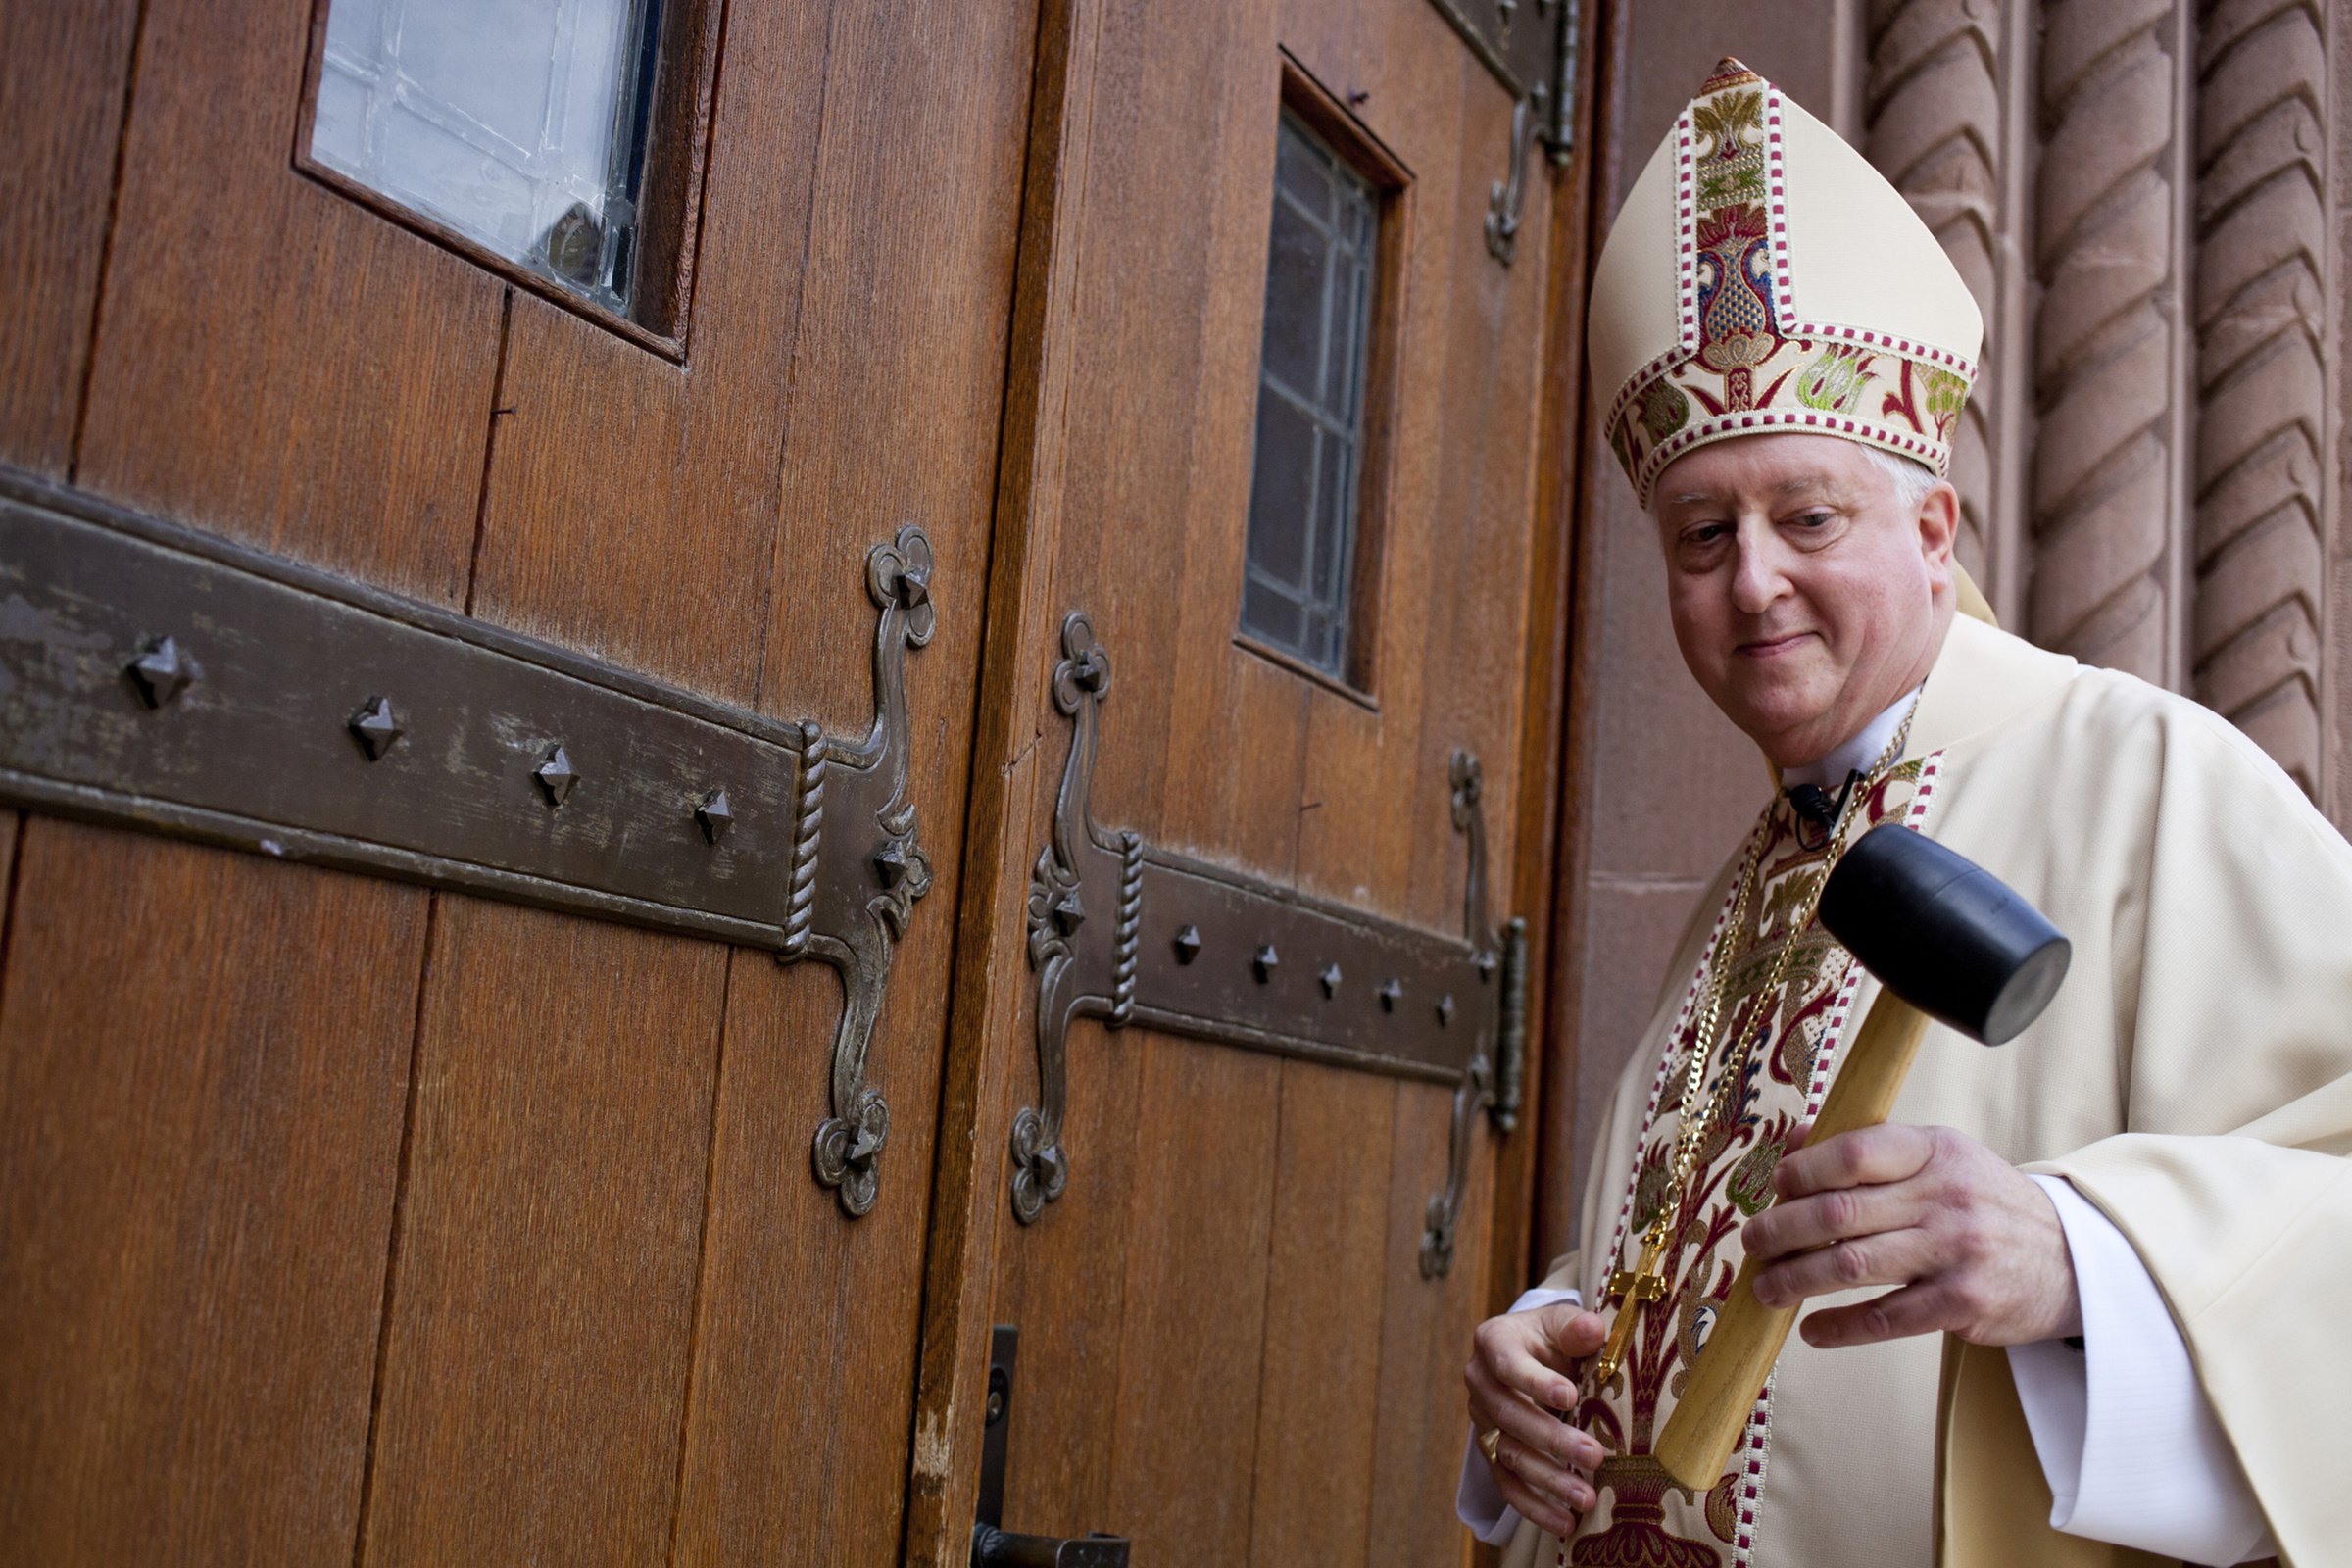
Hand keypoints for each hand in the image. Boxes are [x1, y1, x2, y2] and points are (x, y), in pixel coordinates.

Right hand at [1464, 1304, 1607, 1535]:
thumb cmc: (1551, 1337)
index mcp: (1493, 1342)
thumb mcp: (1561, 1324)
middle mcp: (1480, 1383)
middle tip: (1593, 1455)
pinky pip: (1507, 1484)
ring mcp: (1482, 1421)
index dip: (1535, 1382)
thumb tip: (1592, 1330)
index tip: (1570, 1396)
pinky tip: (1565, 1523)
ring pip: (1509, 1454)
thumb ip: (1576, 1327)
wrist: (1533, 1354)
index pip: (1508, 1364)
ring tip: (1585, 1499)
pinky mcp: (1492, 1452)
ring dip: (1547, 1480)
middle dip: (1552, 1439)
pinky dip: (1534, 1507)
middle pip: (1510, 1415)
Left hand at [1740, 1122, 2080, 1347]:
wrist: (2073, 1259)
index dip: (1802, 1171)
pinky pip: (1886, 1318)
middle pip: (1841, 1212)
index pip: (1855, 1152)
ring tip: (1765, 1288)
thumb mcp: (1941, 1158)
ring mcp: (1957, 1251)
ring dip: (1796, 1279)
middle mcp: (1947, 1196)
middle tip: (1753, 1243)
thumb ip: (1870, 1147)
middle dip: (1783, 1230)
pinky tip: (1812, 1330)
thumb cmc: (1984, 1202)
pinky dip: (1840, 1328)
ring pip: (1853, 1265)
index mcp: (1937, 1150)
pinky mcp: (1964, 1304)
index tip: (1774, 1188)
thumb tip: (1792, 1141)